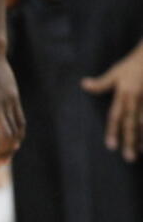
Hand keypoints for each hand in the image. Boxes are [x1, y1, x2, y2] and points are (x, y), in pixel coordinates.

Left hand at [81, 41, 142, 162]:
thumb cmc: (133, 64)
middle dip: (130, 140)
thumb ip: (101, 83)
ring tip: (140, 151)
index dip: (113, 131)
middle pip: (132, 123)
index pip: (116, 116)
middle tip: (128, 158)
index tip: (111, 146)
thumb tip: (84, 84)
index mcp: (124, 94)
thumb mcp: (115, 72)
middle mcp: (137, 98)